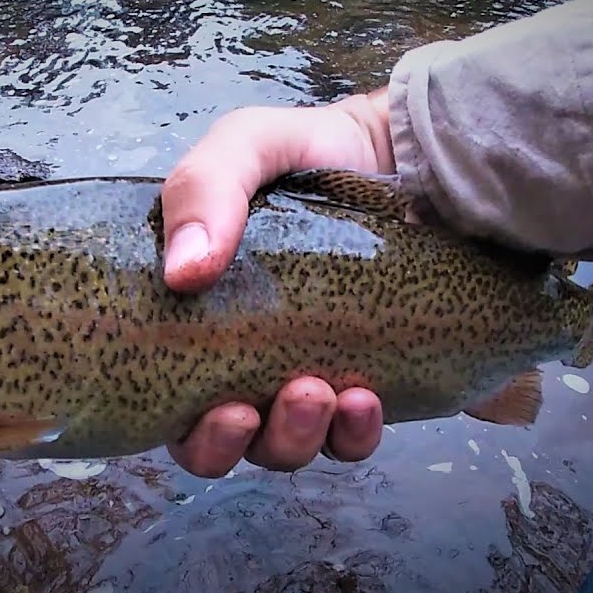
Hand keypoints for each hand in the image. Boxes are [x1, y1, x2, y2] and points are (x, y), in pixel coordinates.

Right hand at [161, 87, 395, 477]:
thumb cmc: (317, 151)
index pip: (177, 405)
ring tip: (322, 394)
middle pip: (231, 442)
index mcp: (205, 319)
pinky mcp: (375, 381)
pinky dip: (355, 433)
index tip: (220, 408)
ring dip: (298, 437)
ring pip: (292, 446)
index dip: (192, 431)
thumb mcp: (250, 146)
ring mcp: (316, 374)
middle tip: (257, 408)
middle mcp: (253, 360)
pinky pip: (354, 436)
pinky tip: (365, 400)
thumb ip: (204, 188)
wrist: (415, 153)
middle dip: (242, 442)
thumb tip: (182, 272)